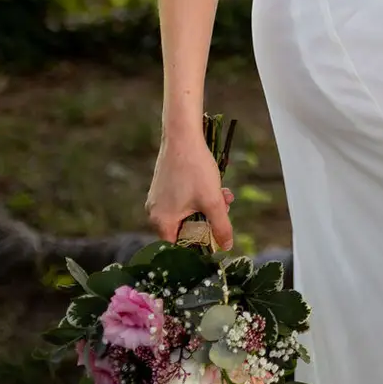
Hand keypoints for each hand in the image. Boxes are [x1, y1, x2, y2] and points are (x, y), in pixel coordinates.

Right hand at [145, 132, 236, 248]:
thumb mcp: (213, 201)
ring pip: (187, 213)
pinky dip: (200, 197)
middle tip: (225, 211)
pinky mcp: (164, 187)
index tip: (215, 240)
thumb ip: (221, 227)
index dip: (198, 247)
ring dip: (208, 207)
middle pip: (184, 229)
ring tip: (226, 195)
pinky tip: (217, 186)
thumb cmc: (195, 169)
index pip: (178, 248)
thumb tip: (227, 247)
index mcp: (162, 222)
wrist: (182, 135)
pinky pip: (182, 201)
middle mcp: (155, 213)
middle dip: (209, 222)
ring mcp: (158, 199)